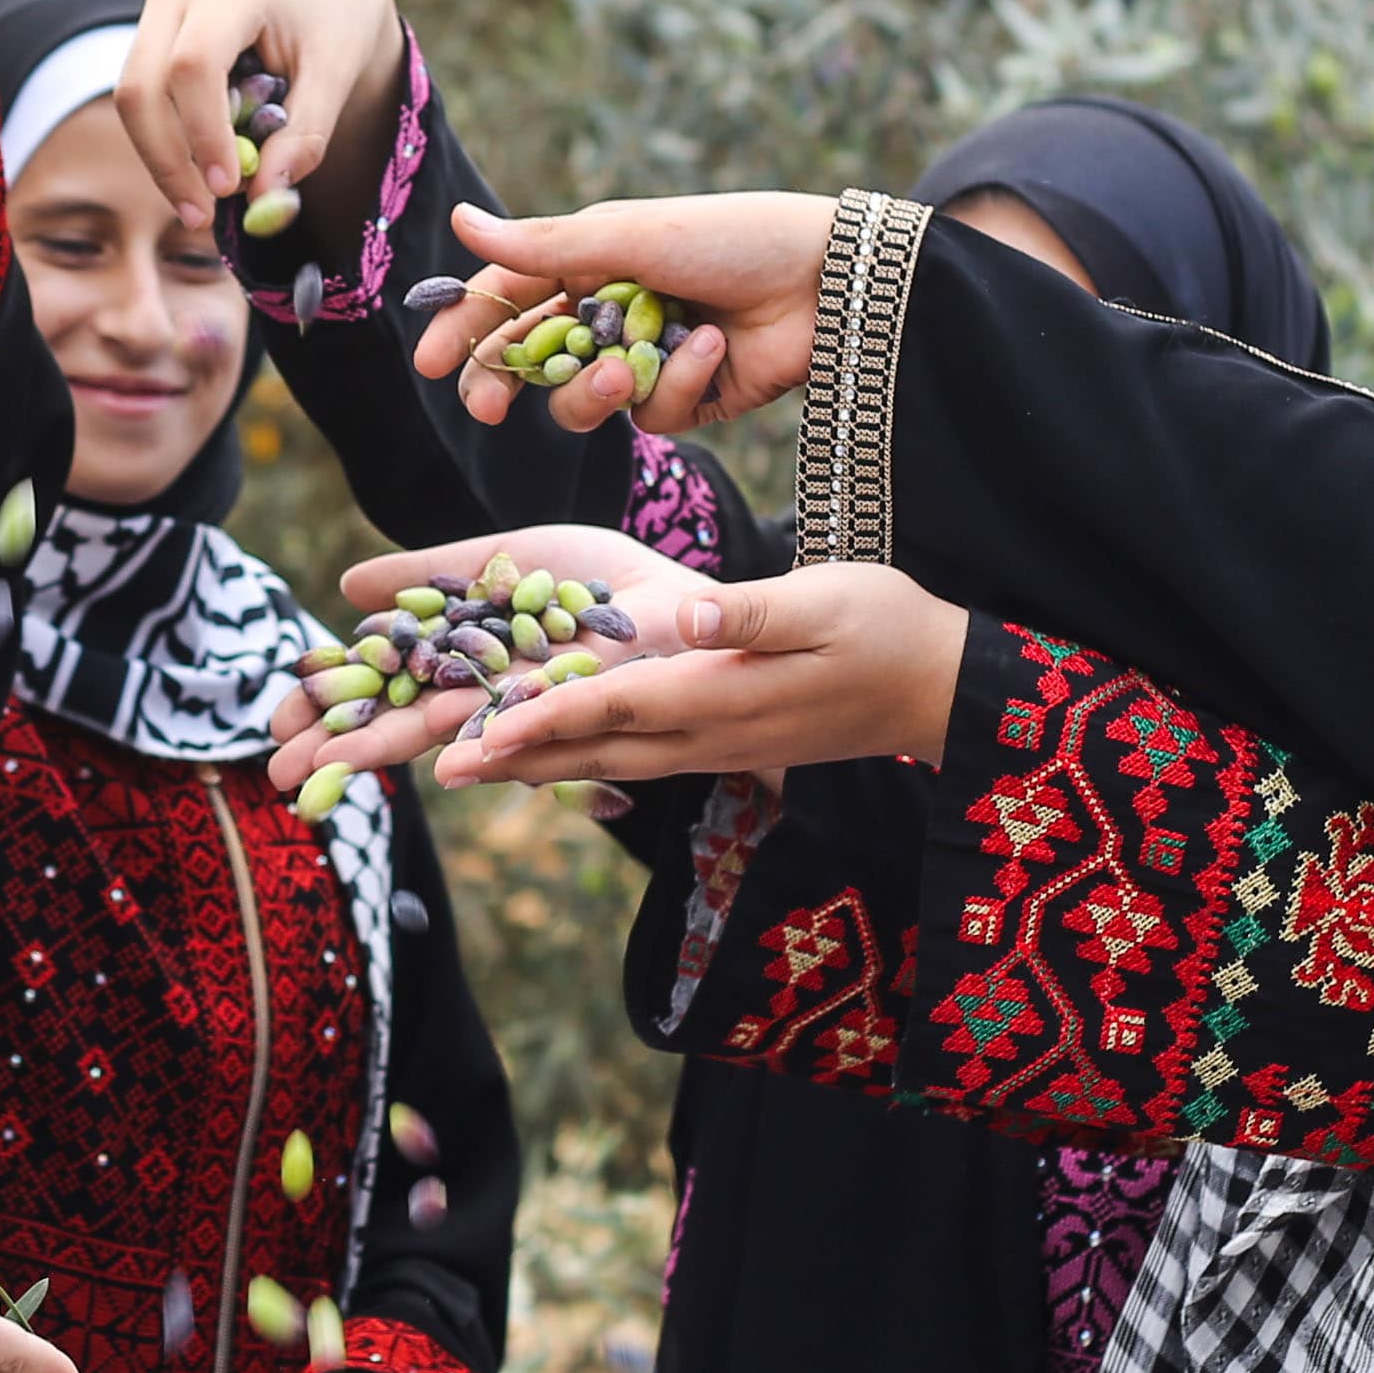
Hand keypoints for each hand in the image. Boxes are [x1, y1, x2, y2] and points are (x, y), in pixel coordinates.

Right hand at [82, 0, 413, 236]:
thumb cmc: (335, 22)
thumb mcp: (339, 75)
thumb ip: (305, 135)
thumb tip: (264, 197)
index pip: (196, 65)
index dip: (204, 133)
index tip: (229, 189)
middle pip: (143, 86)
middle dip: (166, 160)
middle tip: (202, 218)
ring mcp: (157, 12)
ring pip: (133, 99)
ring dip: (163, 159)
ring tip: (205, 207)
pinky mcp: (151, 36)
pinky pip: (144, 99)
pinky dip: (168, 143)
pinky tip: (203, 174)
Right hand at [264, 520, 713, 794]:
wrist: (682, 594)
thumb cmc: (600, 580)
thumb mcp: (502, 558)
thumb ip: (432, 573)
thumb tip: (346, 587)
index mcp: (464, 660)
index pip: (382, 684)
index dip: (330, 703)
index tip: (276, 723)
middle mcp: (486, 693)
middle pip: (400, 719)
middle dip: (339, 744)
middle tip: (278, 771)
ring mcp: (527, 708)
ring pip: (447, 734)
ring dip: (387, 755)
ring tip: (328, 778)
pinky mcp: (578, 711)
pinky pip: (528, 732)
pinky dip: (489, 749)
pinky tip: (445, 767)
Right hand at [411, 193, 842, 434]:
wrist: (829, 280)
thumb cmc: (732, 236)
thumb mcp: (630, 233)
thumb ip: (542, 244)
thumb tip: (460, 221)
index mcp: (591, 259)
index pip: (508, 299)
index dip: (466, 331)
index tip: (431, 366)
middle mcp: (612, 309)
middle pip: (531, 361)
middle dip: (505, 385)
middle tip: (486, 409)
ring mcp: (647, 357)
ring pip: (584, 399)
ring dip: (598, 390)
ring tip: (629, 369)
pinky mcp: (687, 398)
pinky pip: (652, 413)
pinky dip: (675, 383)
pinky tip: (712, 348)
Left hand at [426, 563, 974, 797]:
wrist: (937, 688)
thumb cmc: (889, 630)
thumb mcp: (829, 603)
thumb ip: (755, 613)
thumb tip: (693, 615)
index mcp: (719, 695)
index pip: (611, 710)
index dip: (540, 722)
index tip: (477, 736)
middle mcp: (705, 733)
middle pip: (590, 750)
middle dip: (513, 759)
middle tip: (436, 769)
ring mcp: (714, 745)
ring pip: (607, 761)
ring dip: (536, 765)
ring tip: (470, 766)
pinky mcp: (724, 741)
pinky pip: (634, 756)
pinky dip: (581, 757)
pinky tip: (551, 754)